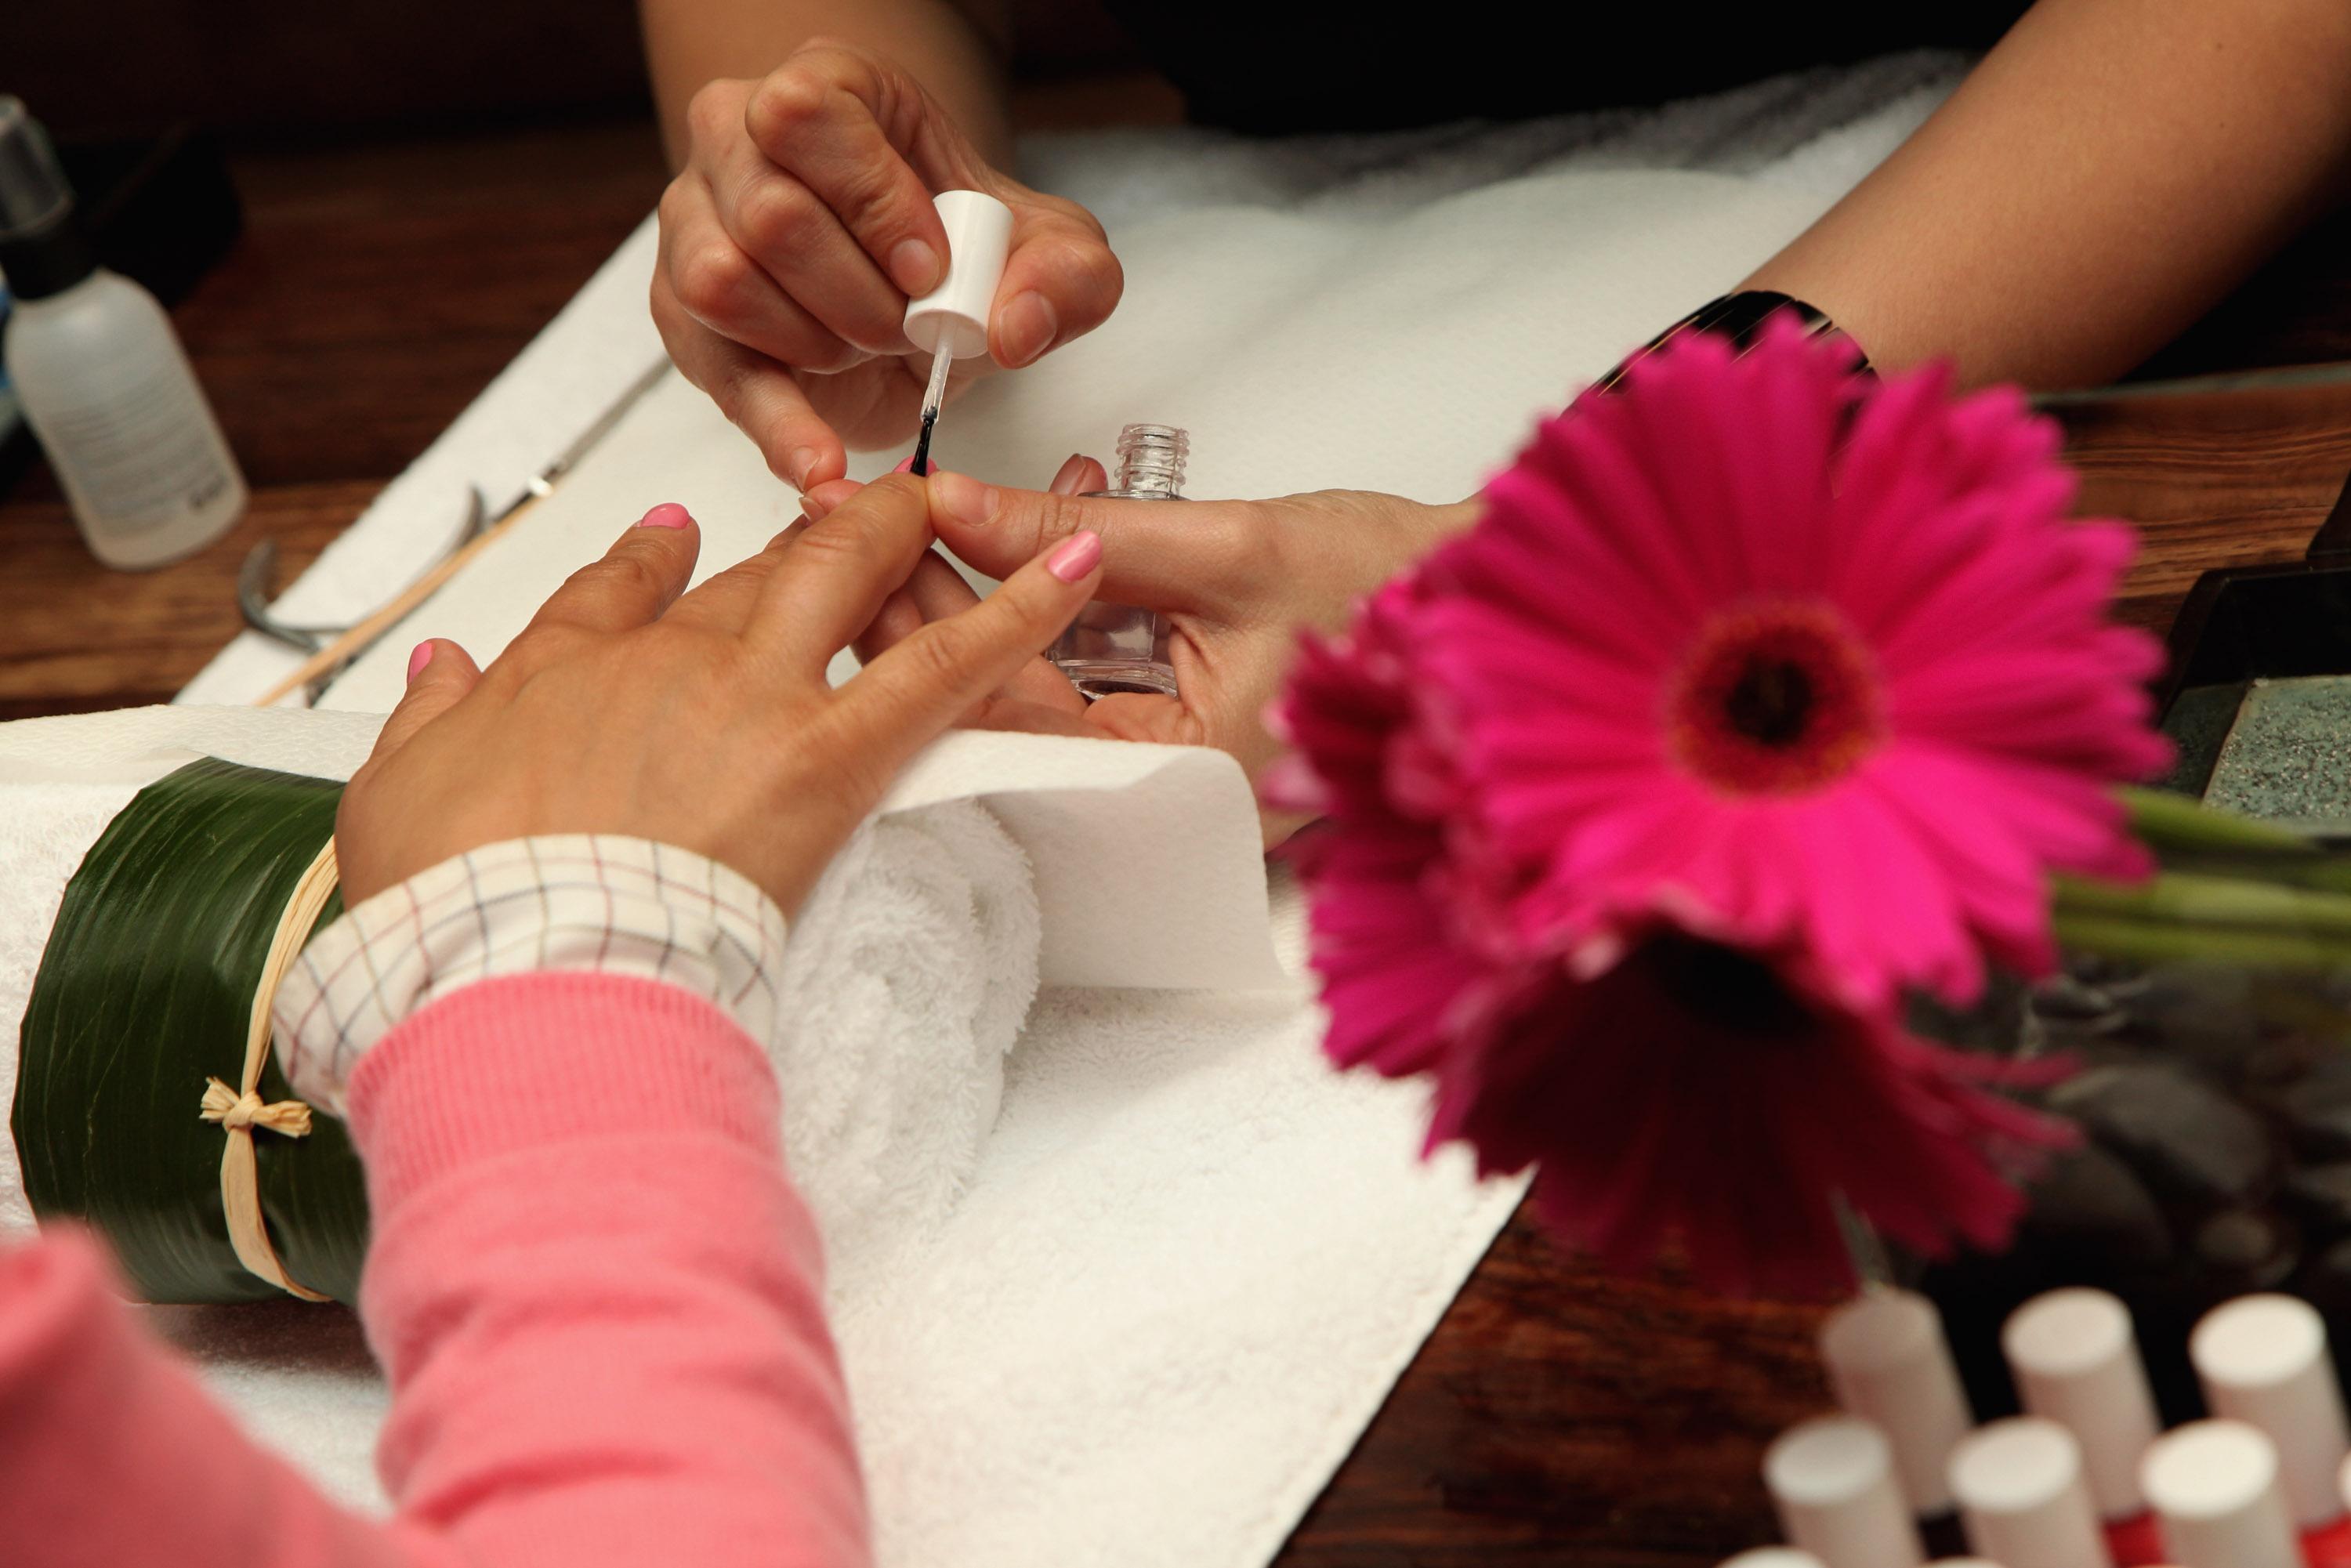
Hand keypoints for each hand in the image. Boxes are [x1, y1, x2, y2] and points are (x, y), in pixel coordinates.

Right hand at [334, 478, 1104, 914]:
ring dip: (896, 538)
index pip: (616, 593)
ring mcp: (751, 698)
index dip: (650, 561)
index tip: (672, 539)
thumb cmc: (455, 908)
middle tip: (845, 517)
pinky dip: (1018, 609)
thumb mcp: (395, 803)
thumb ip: (424, 723)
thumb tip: (438, 671)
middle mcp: (662, 662)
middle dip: (801, 538)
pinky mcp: (829, 755)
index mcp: (559, 672)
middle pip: (745, 575)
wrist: (515, 971)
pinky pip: (943, 665)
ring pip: (839, 581)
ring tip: (949, 507)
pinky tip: (1075, 567)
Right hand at [652, 39, 1121, 492]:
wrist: (923, 296)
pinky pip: (710, 370)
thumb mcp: (1047, 253)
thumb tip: (1016, 327)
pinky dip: (775, 425)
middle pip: (769, 213)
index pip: (807, 117)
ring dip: (815, 343)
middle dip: (857, 295)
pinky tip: (820, 462)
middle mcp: (736, 140)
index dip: (873, 201)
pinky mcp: (682, 313)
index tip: (930, 270)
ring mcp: (695, 224)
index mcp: (824, 92)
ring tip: (866, 352)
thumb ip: (1066, 277)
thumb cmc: (964, 250)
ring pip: (720, 282)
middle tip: (909, 328)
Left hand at [837, 462, 1478, 837]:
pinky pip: (1095, 677)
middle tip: (878, 532)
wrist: (1492, 592)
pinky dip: (1056, 611)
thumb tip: (959, 504)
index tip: (875, 552)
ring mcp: (1183, 762)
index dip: (933, 633)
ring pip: (1048, 688)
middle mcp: (1179, 789)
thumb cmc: (1396, 583)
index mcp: (1190, 776)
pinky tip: (1027, 539)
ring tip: (937, 521)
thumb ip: (1083, 531)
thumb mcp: (1225, 542)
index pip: (1017, 714)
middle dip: (949, 615)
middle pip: (1018, 709)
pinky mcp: (1190, 724)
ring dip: (996, 602)